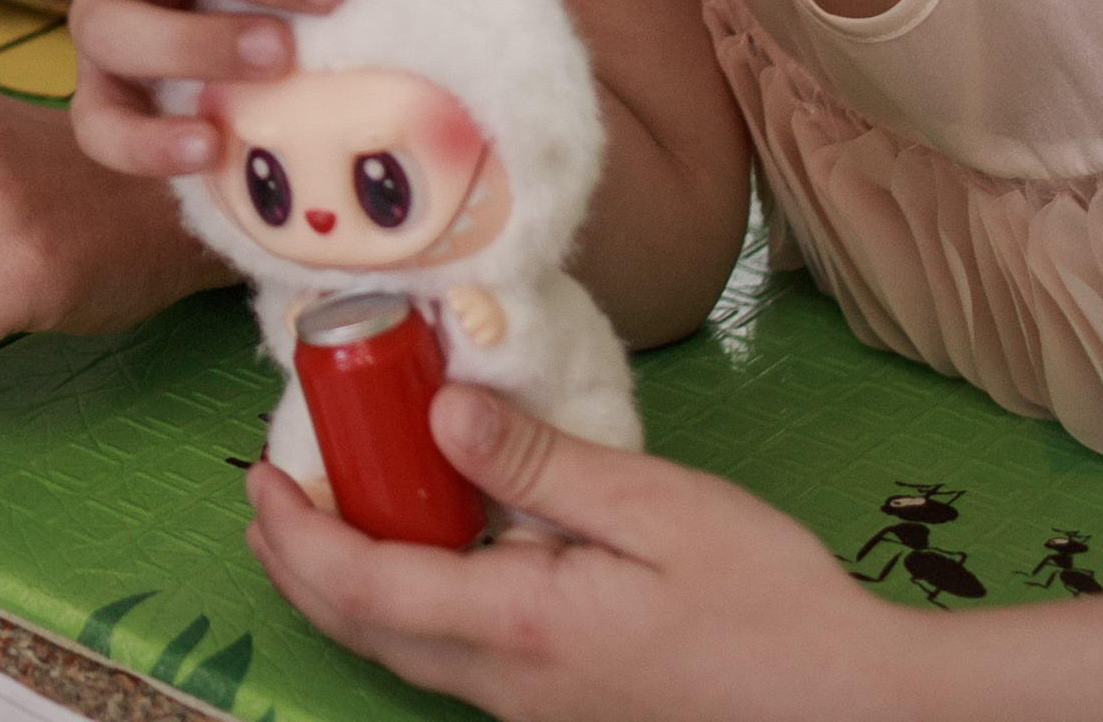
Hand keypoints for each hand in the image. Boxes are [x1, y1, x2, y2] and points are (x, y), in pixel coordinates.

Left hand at [245, 388, 893, 721]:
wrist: (842, 707)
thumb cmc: (763, 601)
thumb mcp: (655, 508)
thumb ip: (539, 464)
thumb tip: (440, 410)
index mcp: (519, 626)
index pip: (365, 588)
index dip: (298, 534)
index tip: (260, 474)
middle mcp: (508, 683)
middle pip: (366, 630)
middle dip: (300, 563)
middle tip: (267, 491)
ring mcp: (534, 704)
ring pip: (406, 648)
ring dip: (349, 583)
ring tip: (328, 511)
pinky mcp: (563, 703)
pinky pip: (455, 654)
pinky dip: (409, 598)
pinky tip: (432, 549)